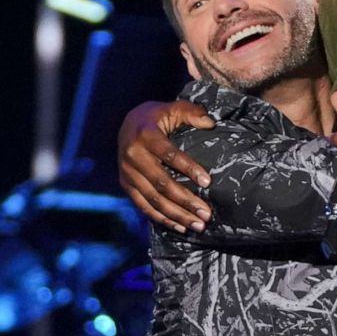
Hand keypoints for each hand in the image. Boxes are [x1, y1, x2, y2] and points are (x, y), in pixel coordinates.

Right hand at [117, 100, 214, 232]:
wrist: (127, 124)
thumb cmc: (156, 117)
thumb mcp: (172, 108)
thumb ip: (191, 112)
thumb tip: (210, 123)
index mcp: (146, 135)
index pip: (169, 155)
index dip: (189, 168)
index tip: (208, 182)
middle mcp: (133, 156)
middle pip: (161, 183)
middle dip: (186, 200)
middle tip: (207, 214)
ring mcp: (127, 173)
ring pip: (153, 199)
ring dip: (177, 215)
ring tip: (198, 225)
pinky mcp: (126, 185)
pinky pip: (144, 206)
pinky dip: (162, 218)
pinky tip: (180, 227)